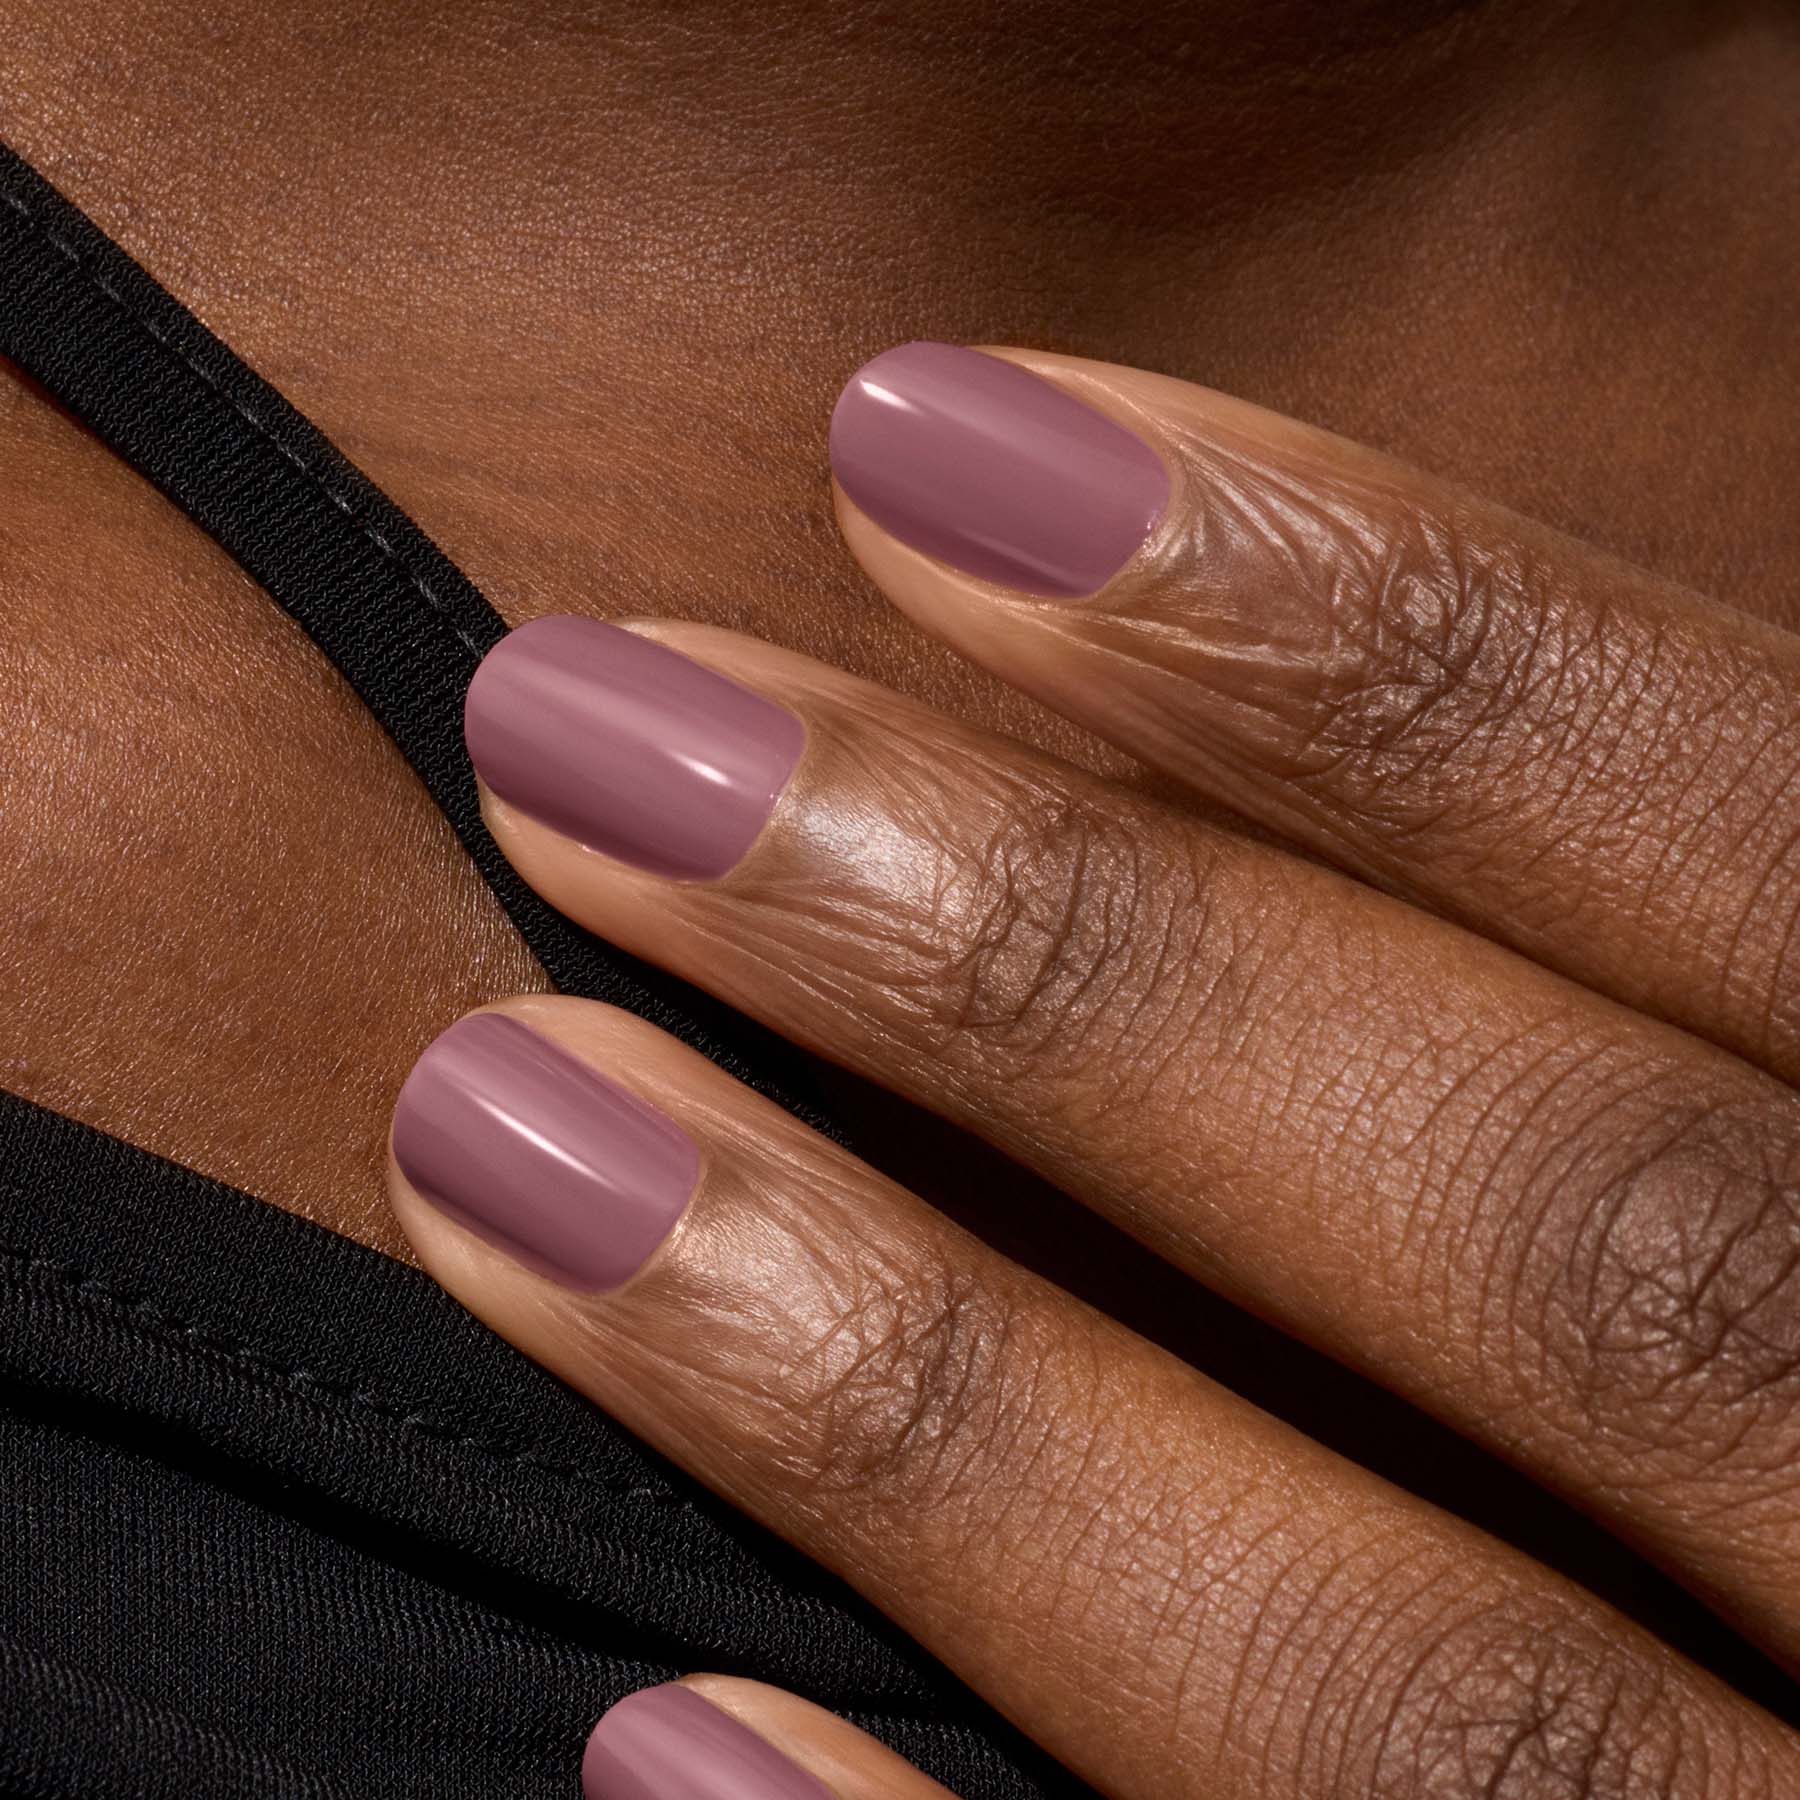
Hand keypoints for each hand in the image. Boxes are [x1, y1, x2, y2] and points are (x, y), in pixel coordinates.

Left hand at [387, 343, 1799, 1795]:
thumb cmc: (1790, 1369)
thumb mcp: (1781, 1111)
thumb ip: (1636, 1007)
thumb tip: (1179, 655)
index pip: (1776, 852)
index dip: (1398, 637)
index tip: (932, 438)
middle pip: (1587, 1245)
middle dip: (1060, 964)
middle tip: (595, 734)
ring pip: (1418, 1689)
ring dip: (907, 1395)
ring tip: (504, 1129)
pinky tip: (648, 1723)